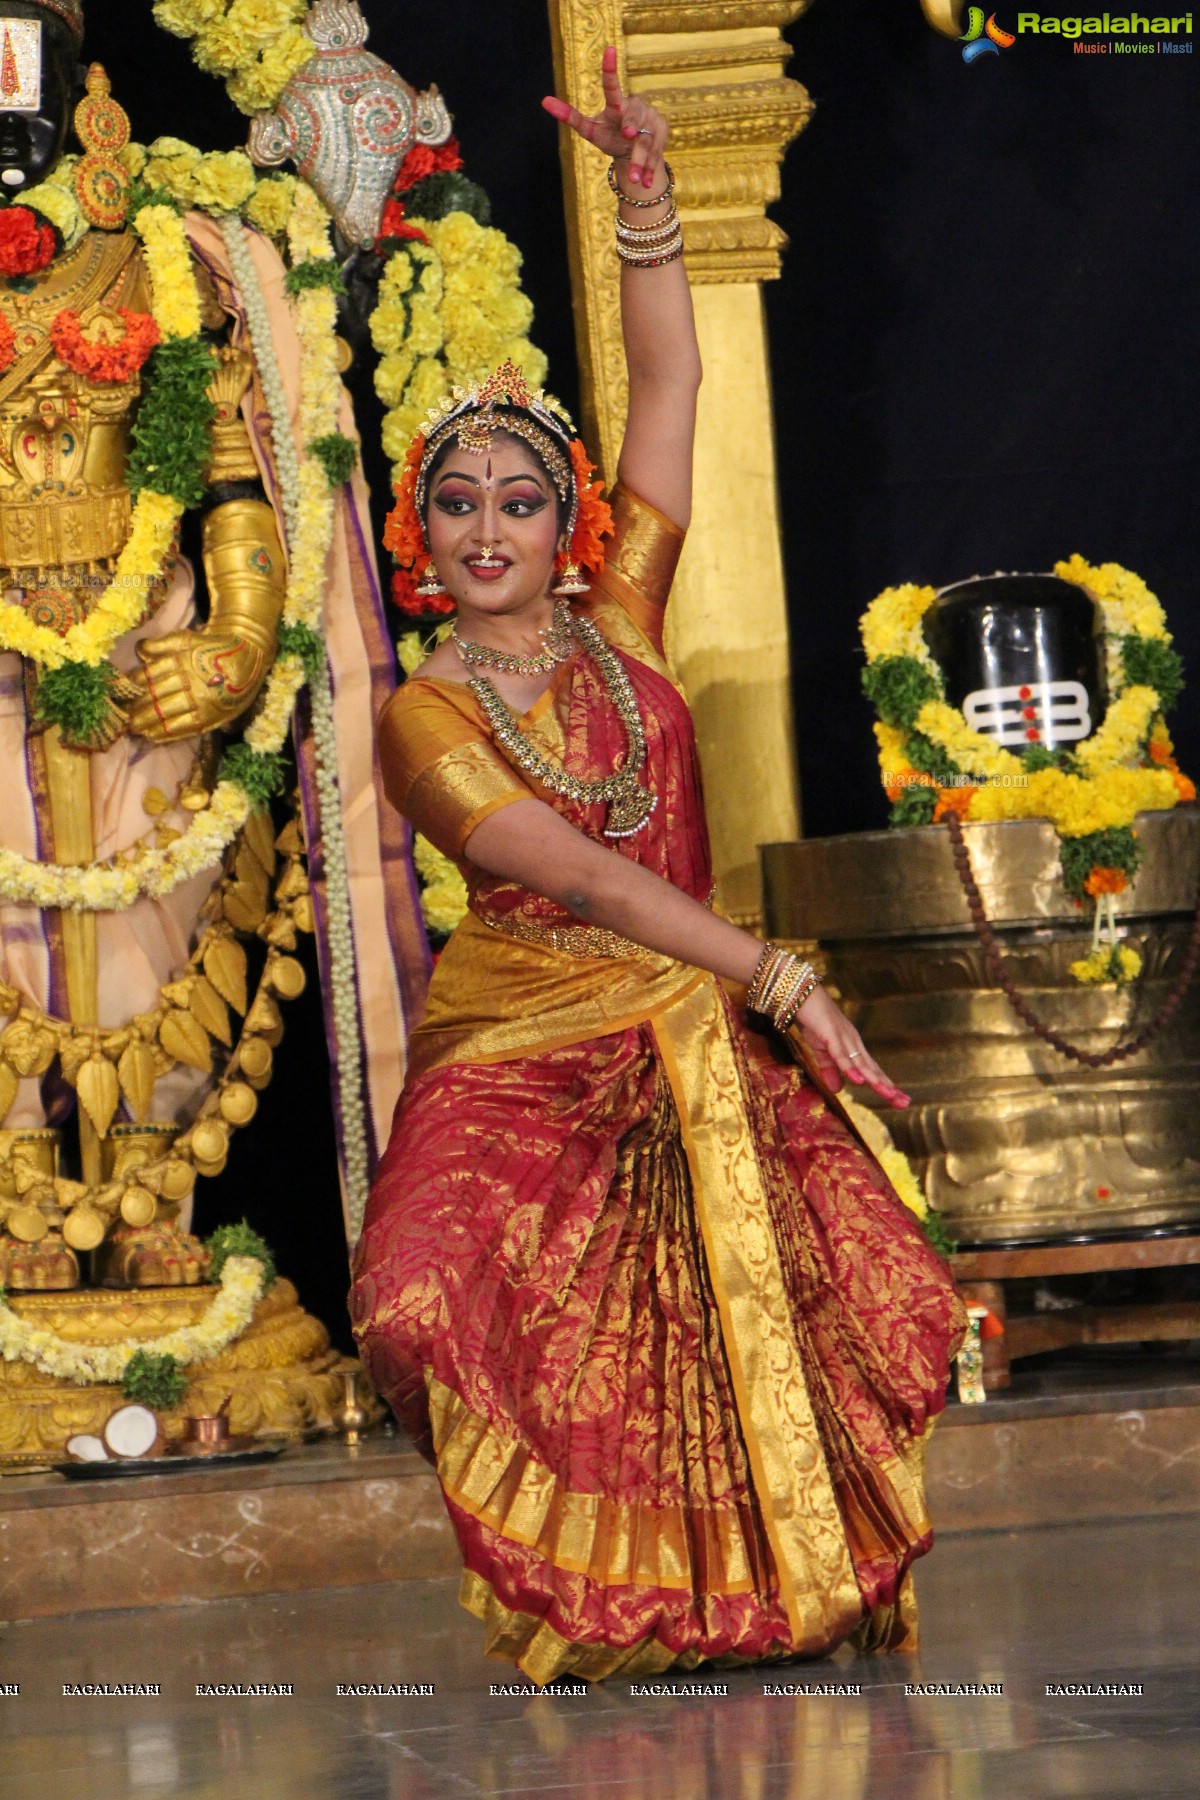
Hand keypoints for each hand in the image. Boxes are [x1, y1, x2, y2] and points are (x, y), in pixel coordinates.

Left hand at [126, 629, 270, 742]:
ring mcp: (202, 702)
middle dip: (135, 707)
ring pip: (167, 715)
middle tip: (121, 715)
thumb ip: (163, 644)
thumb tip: (139, 651)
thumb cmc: (213, 648)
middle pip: (156, 697)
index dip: (133, 685)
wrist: (249, 658)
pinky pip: (185, 728)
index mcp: (184, 661)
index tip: (121, 692)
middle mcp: (192, 682)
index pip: (150, 675)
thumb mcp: (188, 638)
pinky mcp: (211, 717)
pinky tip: (152, 736)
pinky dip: (166, 734)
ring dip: (147, 723)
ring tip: (133, 728)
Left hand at [542, 45, 668, 189]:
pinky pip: (656, 153)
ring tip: (634, 179)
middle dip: (632, 125)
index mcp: (617, 104)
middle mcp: (636, 108)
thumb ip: (570, 116)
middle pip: (634, 115)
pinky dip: (649, 170)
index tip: (609, 49)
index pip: (612, 86)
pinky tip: (643, 184)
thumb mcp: (590, 129)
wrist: (633, 152)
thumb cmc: (609, 135)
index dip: (610, 68)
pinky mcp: (662, 134)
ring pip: (646, 140)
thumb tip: (544, 100)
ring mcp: (651, 121)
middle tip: (627, 135)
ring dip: (639, 160)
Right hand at [791, 985, 910, 1109]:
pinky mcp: (830, 1033)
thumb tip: (837, 1090)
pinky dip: (849, 1067)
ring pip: (861, 1063)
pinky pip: (840, 1053)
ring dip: (874, 1080)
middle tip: (904, 1102)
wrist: (802, 993)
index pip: (872, 1070)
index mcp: (853, 1048)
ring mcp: (843, 1037)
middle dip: (888, 1086)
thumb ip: (830, 1069)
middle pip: (872, 1069)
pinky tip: (858, 1080)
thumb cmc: (814, 1020)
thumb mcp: (821, 1050)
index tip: (900, 1100)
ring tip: (888, 1094)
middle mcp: (854, 1043)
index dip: (885, 1085)